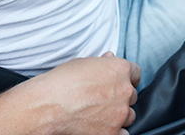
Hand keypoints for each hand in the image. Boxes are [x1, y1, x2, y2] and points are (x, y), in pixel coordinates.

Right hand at [17, 52, 141, 134]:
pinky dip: (115, 132)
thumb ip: (102, 62)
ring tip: (99, 115)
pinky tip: (101, 129)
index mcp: (121, 69)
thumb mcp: (83, 63)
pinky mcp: (112, 132)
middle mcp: (125, 90)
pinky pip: (123, 134)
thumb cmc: (62, 81)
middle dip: (120, 98)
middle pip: (131, 96)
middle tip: (102, 101)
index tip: (118, 84)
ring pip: (129, 116)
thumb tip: (110, 57)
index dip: (127, 79)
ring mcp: (120, 113)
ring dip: (118, 116)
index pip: (136, 74)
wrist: (48, 105)